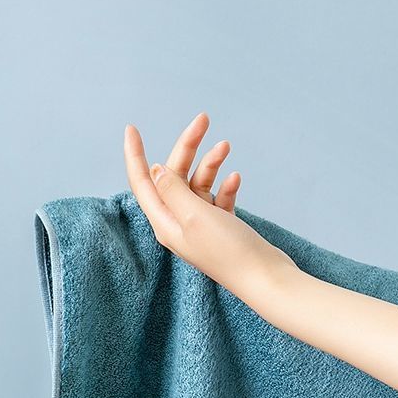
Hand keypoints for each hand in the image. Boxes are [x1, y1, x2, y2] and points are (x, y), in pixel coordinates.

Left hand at [124, 114, 295, 301]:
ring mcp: (201, 226)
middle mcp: (179, 223)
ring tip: (226, 146)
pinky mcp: (222, 228)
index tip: (131, 128)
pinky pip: (218, 198)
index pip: (142, 182)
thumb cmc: (229, 251)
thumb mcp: (194, 215)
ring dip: (210, 163)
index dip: (135, 155)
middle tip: (203, 119)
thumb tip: (155, 170)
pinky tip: (236, 177)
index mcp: (165, 222)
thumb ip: (172, 189)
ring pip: (198, 184)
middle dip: (187, 147)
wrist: (266, 278)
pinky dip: (225, 186)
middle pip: (174, 176)